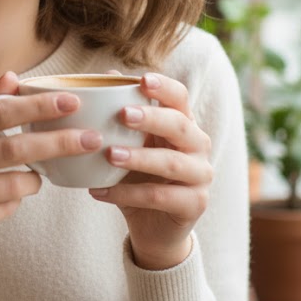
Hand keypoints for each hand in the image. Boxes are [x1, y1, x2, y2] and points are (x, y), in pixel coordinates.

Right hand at [0, 71, 102, 296]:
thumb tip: (13, 76)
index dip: (36, 107)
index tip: (72, 102)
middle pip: (13, 148)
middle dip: (58, 142)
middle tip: (91, 138)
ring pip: (14, 184)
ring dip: (36, 178)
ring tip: (39, 174)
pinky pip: (4, 210)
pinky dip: (15, 201)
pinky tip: (8, 196)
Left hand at [88, 72, 212, 269]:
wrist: (151, 226)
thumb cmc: (139, 175)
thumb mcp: (128, 143)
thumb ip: (121, 112)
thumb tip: (108, 75)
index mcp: (183, 123)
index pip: (180, 98)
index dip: (164, 87)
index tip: (142, 79)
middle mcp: (198, 145)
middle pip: (180, 125)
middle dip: (151, 118)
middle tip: (122, 115)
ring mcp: (201, 175)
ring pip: (171, 162)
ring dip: (138, 157)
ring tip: (108, 155)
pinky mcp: (195, 204)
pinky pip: (159, 196)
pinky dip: (127, 194)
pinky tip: (99, 191)